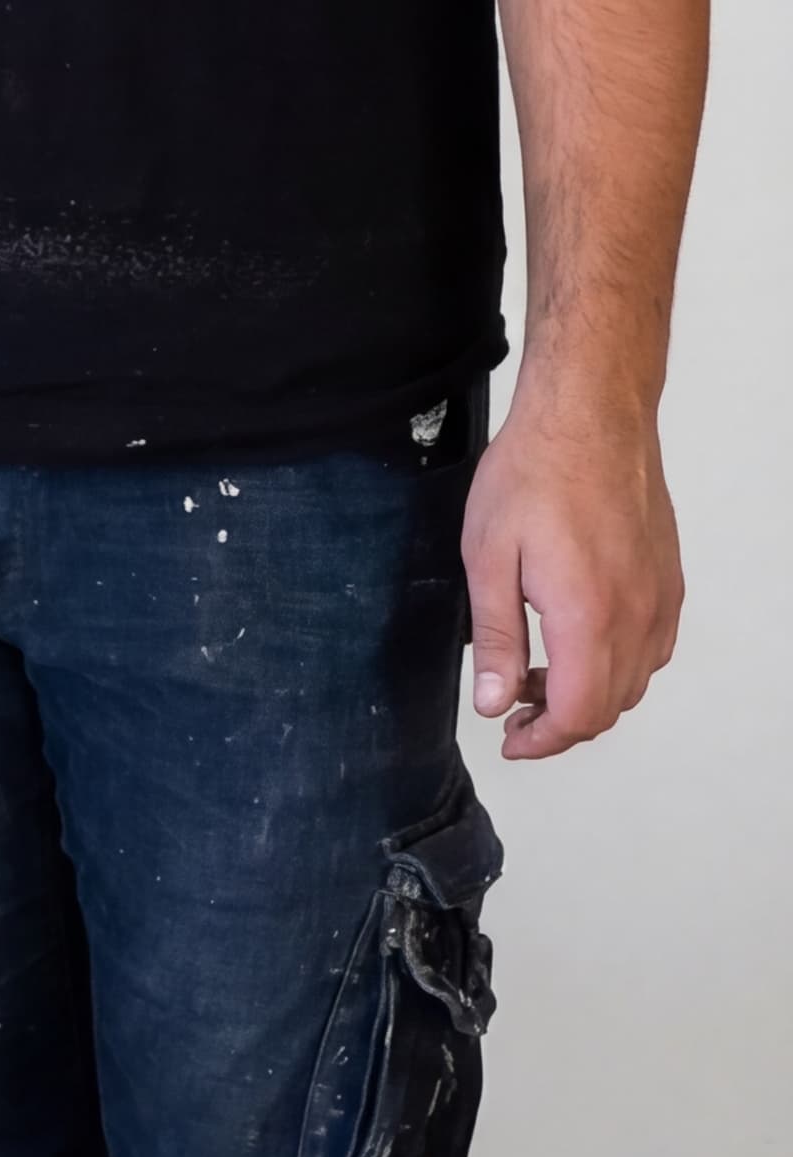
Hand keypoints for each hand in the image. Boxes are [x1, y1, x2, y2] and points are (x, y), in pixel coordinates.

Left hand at [462, 389, 682, 758]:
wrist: (589, 416)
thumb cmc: (535, 474)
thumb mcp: (487, 559)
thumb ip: (494, 638)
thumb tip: (493, 700)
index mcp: (588, 616)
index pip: (579, 714)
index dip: (542, 740)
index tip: (510, 738)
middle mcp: (637, 614)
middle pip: (610, 706)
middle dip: (561, 723)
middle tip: (513, 709)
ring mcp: (660, 597)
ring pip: (635, 680)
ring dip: (589, 693)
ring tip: (537, 674)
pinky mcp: (669, 579)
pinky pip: (653, 646)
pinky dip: (618, 664)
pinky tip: (578, 641)